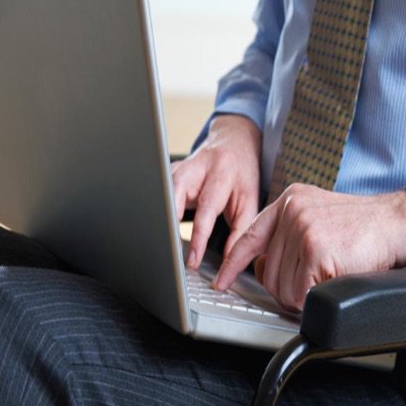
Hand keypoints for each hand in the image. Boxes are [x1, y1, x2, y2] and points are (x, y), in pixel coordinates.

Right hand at [171, 114, 260, 268]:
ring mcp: (179, 166)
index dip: (198, 238)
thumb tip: (230, 261)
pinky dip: (157, 210)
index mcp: (221, 173)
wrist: (234, 143)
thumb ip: (240, 231)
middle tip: (167, 252)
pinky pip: (159, 192)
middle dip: (169, 224)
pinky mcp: (169, 171)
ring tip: (158, 244)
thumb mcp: (249, 202)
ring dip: (159, 217)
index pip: (207, 210)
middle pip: (175, 195)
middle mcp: (197, 166)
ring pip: (162, 192)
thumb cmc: (242, 176)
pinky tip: (156, 228)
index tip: (192, 260)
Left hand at [215, 184, 405, 310]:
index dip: (232, 264)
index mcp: (290, 200)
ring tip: (327, 277)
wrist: (397, 223)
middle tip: (312, 283)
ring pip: (282, 287)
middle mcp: (291, 210)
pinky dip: (314, 297)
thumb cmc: (363, 228)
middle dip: (287, 288)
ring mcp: (303, 228)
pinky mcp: (316, 249)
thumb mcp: (319, 216)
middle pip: (266, 273)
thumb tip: (265, 266)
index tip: (222, 281)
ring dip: (303, 295)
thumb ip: (290, 233)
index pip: (249, 237)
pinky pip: (300, 292)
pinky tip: (332, 280)